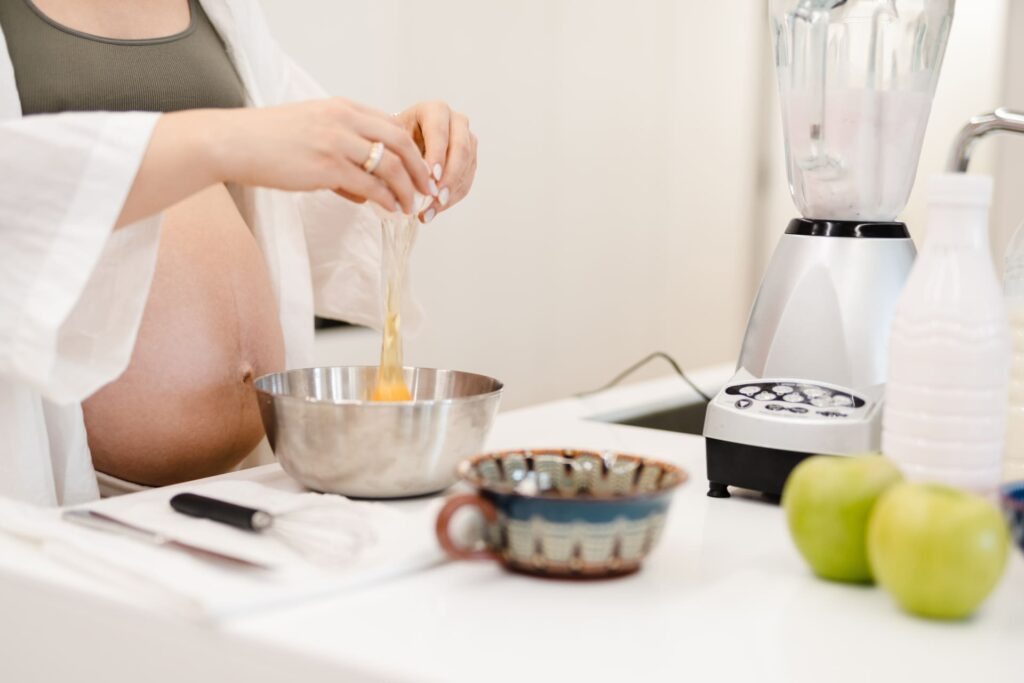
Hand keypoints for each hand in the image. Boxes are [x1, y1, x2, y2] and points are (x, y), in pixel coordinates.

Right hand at [212, 98, 432, 213]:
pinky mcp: (327, 166)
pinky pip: (371, 185)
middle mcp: (344, 120)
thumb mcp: (310, 133)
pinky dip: (387, 199)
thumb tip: (364, 193)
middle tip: (430, 187)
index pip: (391, 124)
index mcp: (342, 107)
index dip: (412, 148)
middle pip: (401, 141)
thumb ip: (341, 154)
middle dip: (421, 167)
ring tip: (412, 206)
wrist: (233, 142)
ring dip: (407, 188)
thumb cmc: (267, 141)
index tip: (421, 167)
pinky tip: (391, 209)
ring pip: (391, 166)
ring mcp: (337, 142)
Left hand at [394, 101, 477, 222]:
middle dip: (449, 177)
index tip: (430, 178)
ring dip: (451, 192)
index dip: (437, 156)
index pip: (439, 132)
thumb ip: (399, 153)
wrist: (406, 139)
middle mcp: (456, 120)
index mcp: (435, 110)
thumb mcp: (393, 138)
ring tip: (431, 210)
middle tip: (435, 198)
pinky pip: (467, 179)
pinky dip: (453, 197)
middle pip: (461, 150)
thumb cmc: (396, 137)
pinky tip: (436, 209)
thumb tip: (404, 181)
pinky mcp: (471, 158)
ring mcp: (467, 139)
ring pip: (467, 167)